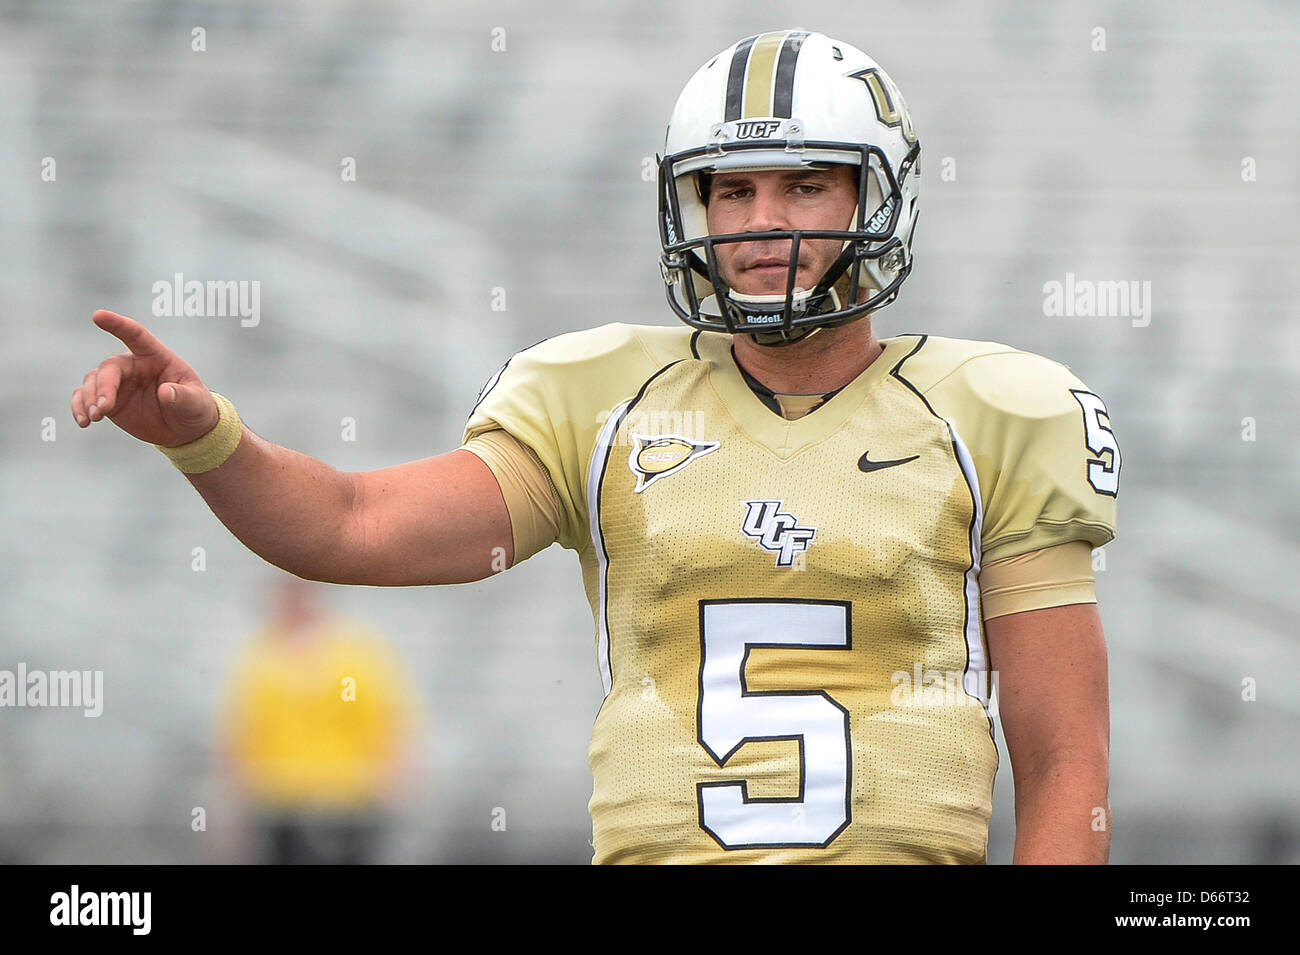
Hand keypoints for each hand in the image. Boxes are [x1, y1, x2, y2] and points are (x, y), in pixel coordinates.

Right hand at [72, 310, 219, 446]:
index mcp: (156, 357)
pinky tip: (84, 421)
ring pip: (92, 381)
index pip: (136, 336)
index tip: (98, 315)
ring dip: (88, 399)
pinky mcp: (107, 399)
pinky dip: (79, 407)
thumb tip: (166, 392)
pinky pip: (84, 397)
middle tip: (103, 409)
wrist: (185, 429)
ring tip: (94, 418)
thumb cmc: (194, 408)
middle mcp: (133, 365)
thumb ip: (183, 396)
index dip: (118, 325)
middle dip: (103, 387)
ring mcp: (118, 382)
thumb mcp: (196, 403)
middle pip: (110, 368)